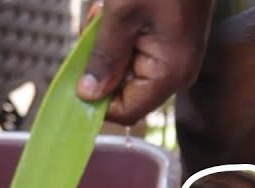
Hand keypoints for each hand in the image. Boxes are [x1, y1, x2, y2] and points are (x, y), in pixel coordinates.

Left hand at [76, 0, 215, 126]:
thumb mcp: (122, 13)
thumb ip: (104, 57)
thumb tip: (89, 95)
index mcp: (169, 72)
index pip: (127, 111)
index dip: (98, 99)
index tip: (77, 77)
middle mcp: (176, 72)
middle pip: (126, 90)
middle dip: (102, 63)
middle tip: (97, 27)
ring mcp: (174, 57)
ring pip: (127, 68)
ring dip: (108, 45)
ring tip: (107, 12)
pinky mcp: (170, 42)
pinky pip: (136, 50)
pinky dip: (119, 33)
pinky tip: (116, 10)